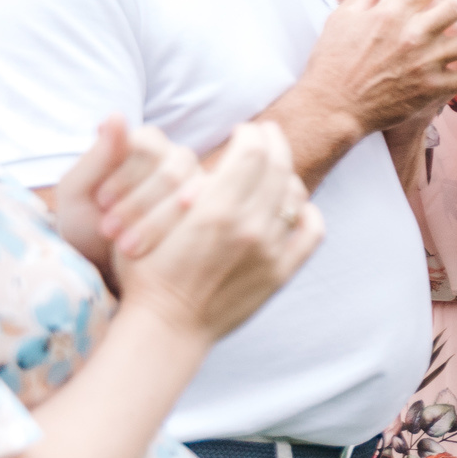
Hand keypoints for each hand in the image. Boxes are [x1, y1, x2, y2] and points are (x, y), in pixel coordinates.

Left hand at [51, 119, 205, 271]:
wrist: (101, 262)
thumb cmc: (85, 221)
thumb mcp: (77, 191)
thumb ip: (98, 157)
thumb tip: (116, 115)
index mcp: (142, 144)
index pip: (148, 147)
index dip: (126, 176)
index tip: (102, 203)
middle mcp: (174, 158)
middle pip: (174, 169)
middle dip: (140, 203)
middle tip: (110, 230)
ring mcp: (196, 183)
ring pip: (192, 190)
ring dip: (158, 220)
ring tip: (128, 247)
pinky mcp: (209, 209)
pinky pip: (208, 212)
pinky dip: (181, 231)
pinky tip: (163, 249)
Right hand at [114, 122, 321, 343]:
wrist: (166, 328)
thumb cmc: (145, 273)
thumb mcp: (148, 222)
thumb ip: (179, 188)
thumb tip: (204, 161)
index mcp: (215, 210)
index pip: (251, 153)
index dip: (251, 134)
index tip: (245, 129)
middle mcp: (250, 227)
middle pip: (277, 168)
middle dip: (274, 143)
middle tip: (268, 132)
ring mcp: (270, 251)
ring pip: (295, 196)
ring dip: (288, 175)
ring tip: (277, 167)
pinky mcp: (281, 273)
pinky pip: (311, 232)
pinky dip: (308, 213)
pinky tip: (297, 206)